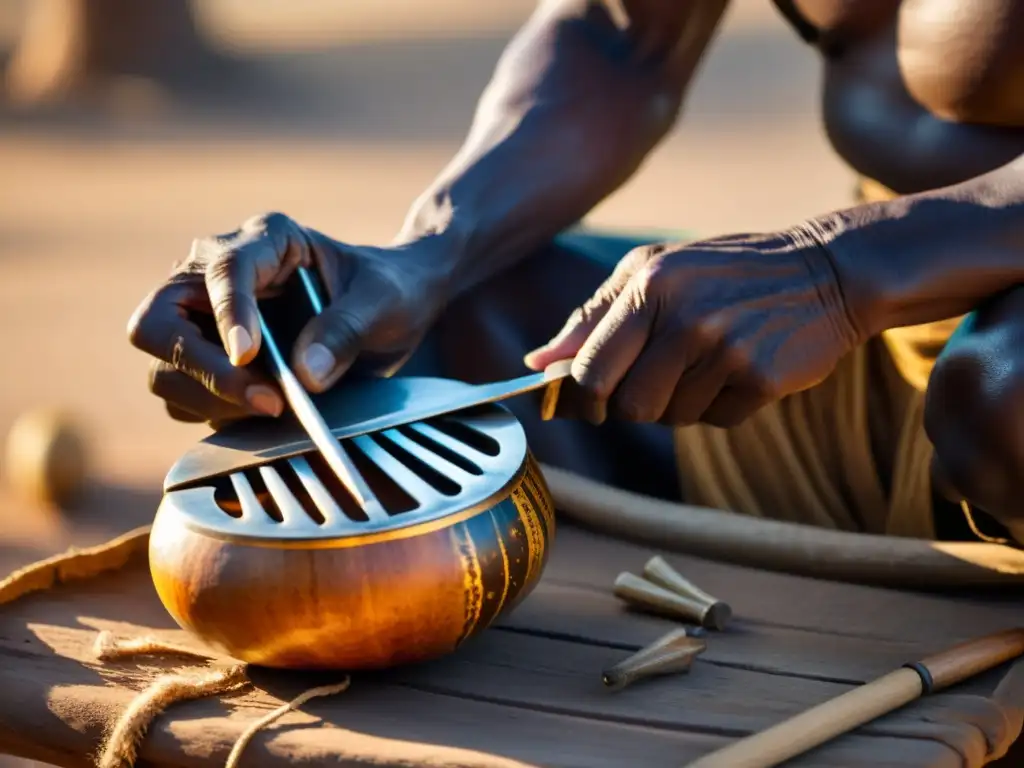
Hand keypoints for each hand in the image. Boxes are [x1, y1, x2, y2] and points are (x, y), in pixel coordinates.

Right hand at [127, 212, 449, 424]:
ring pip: (165, 369)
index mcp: (264, 241)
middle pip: (158, 322)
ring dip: (210, 398)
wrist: (397, 311)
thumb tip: (305, 373)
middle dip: (198, 366)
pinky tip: (265, 412)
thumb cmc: (391, 291)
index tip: (248, 354)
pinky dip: (216, 413)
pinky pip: (186, 398)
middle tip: (263, 398)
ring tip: (276, 407)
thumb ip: (348, 328)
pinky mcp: (211, 363)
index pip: (221, 270)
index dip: (227, 313)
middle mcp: (216, 276)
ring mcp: (205, 322)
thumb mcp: (384, 301)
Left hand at [524, 228, 862, 426]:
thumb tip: (537, 363)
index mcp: (648, 287)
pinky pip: (717, 420)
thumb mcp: (655, 272)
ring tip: (706, 361)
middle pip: (629, 407)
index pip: (589, 370)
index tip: (582, 405)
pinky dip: (721, 405)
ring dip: (681, 402)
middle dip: (632, 407)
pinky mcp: (762, 379)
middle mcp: (685, 318)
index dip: (578, 400)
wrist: (829, 270)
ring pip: (672, 417)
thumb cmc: (724, 272)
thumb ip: (593, 317)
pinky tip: (740, 368)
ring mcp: (727, 350)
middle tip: (654, 382)